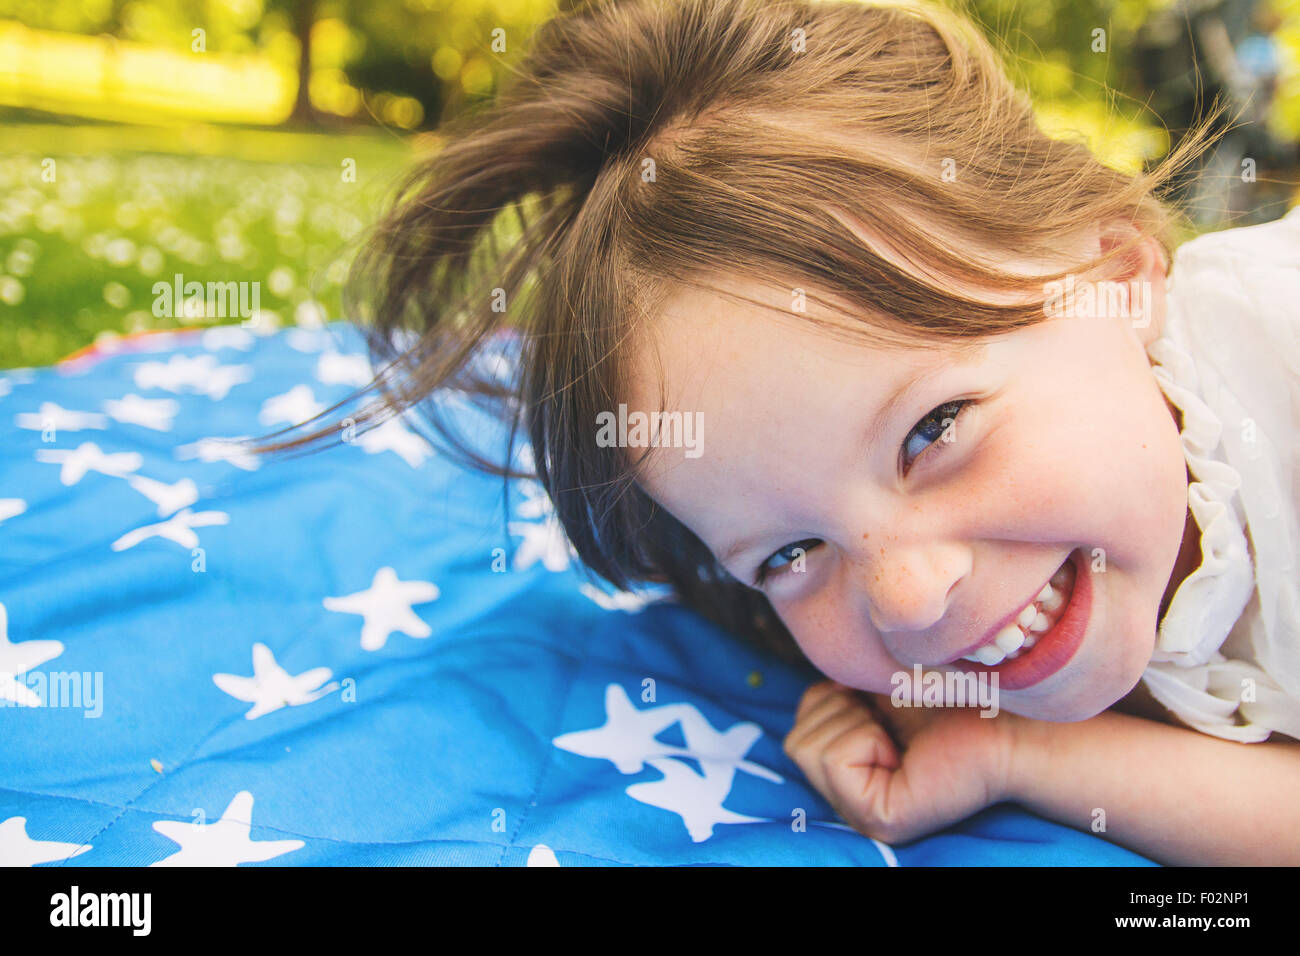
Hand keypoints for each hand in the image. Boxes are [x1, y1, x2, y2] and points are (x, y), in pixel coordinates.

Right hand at [783, 679, 1024, 843]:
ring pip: (805, 748)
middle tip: (892, 719)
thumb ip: (832, 693)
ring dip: (853, 721)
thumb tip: (805, 667)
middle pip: (796, 742)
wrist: (1005, 715)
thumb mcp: (872, 686)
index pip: (799, 729)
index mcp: (851, 776)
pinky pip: (833, 761)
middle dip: (840, 710)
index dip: (836, 701)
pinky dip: (865, 737)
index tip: (884, 706)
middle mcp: (852, 803)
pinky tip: (904, 749)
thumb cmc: (949, 694)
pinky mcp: (881, 819)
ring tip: (899, 734)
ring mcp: (864, 816)